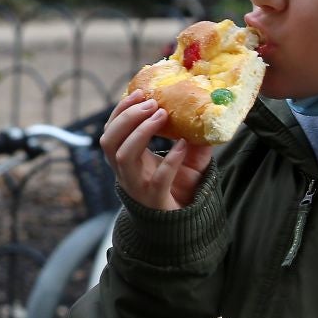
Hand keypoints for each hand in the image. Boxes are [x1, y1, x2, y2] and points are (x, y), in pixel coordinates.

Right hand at [101, 90, 212, 209]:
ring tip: (161, 115)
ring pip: (124, 156)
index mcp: (126, 159)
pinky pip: (158, 178)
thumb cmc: (179, 188)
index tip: (138, 92)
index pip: (111, 131)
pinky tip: (182, 144)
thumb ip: (192, 138)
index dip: (120, 111)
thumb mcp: (185, 158)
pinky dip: (170, 159)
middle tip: (151, 103)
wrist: (181, 225)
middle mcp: (126, 172)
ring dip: (140, 132)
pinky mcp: (155, 199)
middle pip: (109, 141)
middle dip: (126, 118)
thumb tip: (208, 114)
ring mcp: (138, 185)